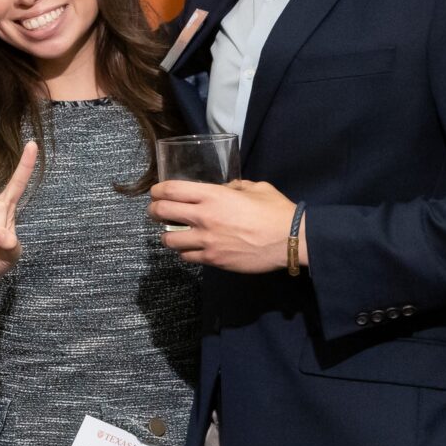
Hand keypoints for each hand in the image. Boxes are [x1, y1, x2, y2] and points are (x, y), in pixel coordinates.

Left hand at [150, 178, 298, 272]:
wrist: (291, 240)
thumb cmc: (276, 211)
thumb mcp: (256, 188)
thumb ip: (235, 186)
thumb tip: (225, 188)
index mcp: (213, 196)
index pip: (171, 190)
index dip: (158, 190)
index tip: (156, 192)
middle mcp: (204, 217)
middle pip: (161, 212)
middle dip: (153, 211)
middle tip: (156, 211)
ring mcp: (207, 241)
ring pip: (168, 240)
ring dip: (167, 235)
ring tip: (173, 233)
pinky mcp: (213, 259)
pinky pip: (186, 256)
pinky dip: (185, 252)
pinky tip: (191, 248)